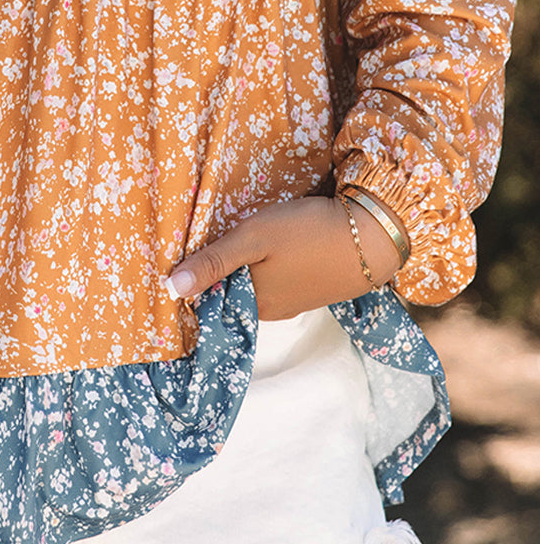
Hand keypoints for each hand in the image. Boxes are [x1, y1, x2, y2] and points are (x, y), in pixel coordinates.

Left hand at [165, 194, 406, 319]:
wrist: (374, 236)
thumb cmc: (308, 233)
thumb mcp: (254, 239)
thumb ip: (213, 262)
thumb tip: (170, 289)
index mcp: (251, 302)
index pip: (207, 297)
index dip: (193, 276)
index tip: (181, 252)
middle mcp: (269, 310)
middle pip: (228, 292)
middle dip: (214, 272)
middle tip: (201, 239)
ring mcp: (292, 301)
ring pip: (252, 286)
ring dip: (240, 268)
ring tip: (231, 241)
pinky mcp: (310, 288)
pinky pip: (274, 282)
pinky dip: (263, 267)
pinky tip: (265, 249)